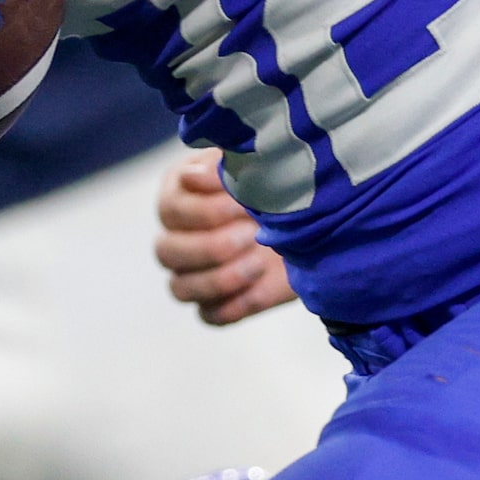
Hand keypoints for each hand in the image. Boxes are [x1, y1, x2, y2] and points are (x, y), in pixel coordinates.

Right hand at [155, 151, 298, 325]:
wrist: (313, 219)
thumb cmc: (274, 183)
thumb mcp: (254, 164)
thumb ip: (224, 167)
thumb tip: (194, 176)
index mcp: (178, 194)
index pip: (171, 209)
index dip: (205, 210)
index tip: (241, 204)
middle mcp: (176, 236)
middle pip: (166, 252)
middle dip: (210, 246)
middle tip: (250, 235)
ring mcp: (191, 274)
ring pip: (181, 288)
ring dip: (220, 279)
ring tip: (258, 263)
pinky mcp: (215, 304)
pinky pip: (210, 315)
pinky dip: (233, 305)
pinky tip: (259, 284)